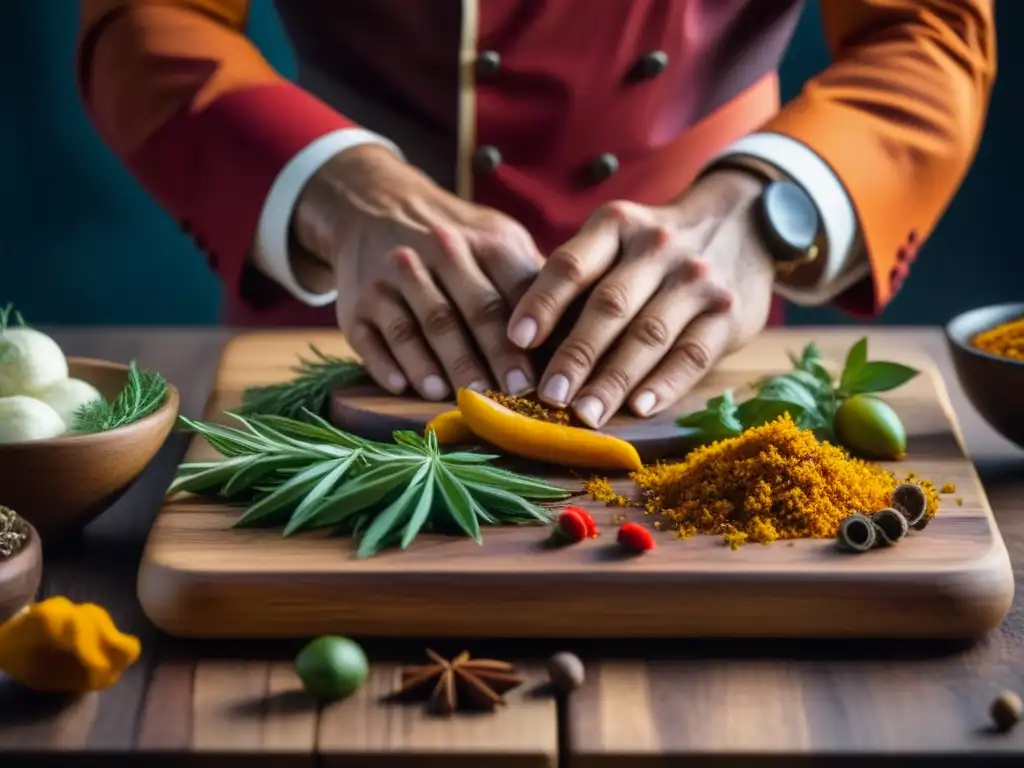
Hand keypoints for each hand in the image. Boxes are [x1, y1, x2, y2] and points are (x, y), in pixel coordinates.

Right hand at [293, 145, 542, 400]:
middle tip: (508, 396)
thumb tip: (577, 338)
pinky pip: (371, 338)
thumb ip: (533, 284)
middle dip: (490, 356)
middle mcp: (434, 254)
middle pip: (466, 311)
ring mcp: (390, 279)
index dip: (526, 339)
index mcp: (483, 242)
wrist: (374, 207)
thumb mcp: (499, 240)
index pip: (510, 293)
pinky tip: (403, 388)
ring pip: (416, 326)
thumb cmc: (458, 241)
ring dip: (436, 364)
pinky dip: (386, 364)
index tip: (542, 378)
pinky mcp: (355, 305)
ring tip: (456, 397)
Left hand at [507, 170, 775, 426]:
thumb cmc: (653, 248)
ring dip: (614, 379)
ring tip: (586, 414)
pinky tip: (639, 408)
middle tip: (549, 395)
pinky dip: (664, 383)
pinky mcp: (729, 313)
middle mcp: (658, 247)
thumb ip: (579, 278)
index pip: (572, 264)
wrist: (743, 222)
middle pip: (610, 305)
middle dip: (576, 355)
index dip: (542, 303)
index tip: (515, 340)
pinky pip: (692, 354)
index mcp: (617, 224)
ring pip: (649, 335)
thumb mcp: (617, 239)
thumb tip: (522, 342)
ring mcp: (697, 280)